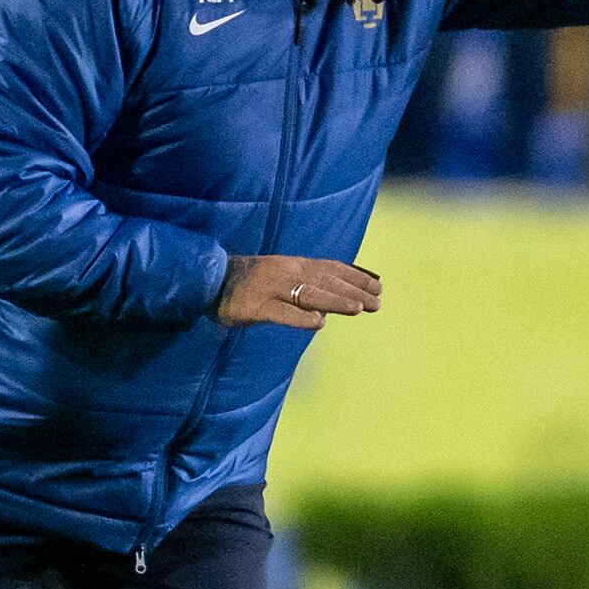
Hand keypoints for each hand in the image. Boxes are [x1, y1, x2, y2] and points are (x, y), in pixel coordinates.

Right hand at [216, 254, 380, 329]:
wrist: (209, 279)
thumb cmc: (250, 281)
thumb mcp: (282, 276)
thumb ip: (307, 283)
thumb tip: (334, 304)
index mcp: (294, 264)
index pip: (331, 269)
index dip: (355, 278)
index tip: (378, 287)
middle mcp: (286, 272)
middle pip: (325, 282)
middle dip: (353, 291)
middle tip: (377, 303)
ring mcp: (271, 289)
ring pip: (308, 295)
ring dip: (334, 301)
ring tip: (357, 309)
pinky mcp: (256, 306)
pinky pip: (281, 313)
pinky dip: (300, 318)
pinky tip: (318, 324)